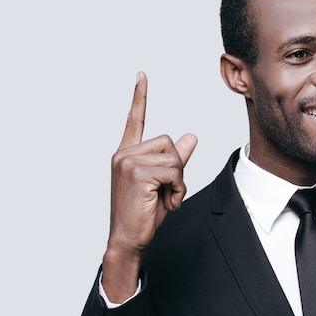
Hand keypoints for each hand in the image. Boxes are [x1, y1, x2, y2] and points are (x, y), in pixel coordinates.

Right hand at [102, 71, 196, 301]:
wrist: (128, 240)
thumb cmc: (144, 214)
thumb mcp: (164, 183)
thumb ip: (176, 159)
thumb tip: (191, 136)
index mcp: (127, 154)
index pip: (135, 120)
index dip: (139, 97)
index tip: (142, 75)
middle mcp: (123, 154)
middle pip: (168, 141)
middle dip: (177, 168)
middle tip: (168, 192)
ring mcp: (127, 161)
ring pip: (173, 157)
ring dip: (178, 181)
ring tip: (166, 198)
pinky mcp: (136, 172)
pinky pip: (174, 170)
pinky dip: (178, 188)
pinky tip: (167, 202)